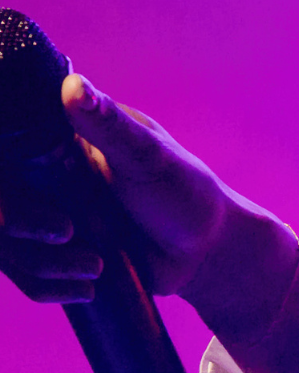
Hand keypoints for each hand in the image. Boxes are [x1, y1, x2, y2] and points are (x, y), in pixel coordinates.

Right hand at [1, 75, 298, 372]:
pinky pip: (22, 272)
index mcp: (53, 134)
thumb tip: (74, 87)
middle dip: (17, 220)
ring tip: (95, 265)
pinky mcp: (51, 252)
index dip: (3, 182)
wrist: (204, 254)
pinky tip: (88, 286)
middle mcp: (36, 172)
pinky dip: (48, 285)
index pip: (3, 141)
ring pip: (3, 242)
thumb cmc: (184, 193)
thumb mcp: (149, 158)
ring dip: (41, 262)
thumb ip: (110, 127)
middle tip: (66, 231)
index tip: (20, 199)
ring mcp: (39, 213)